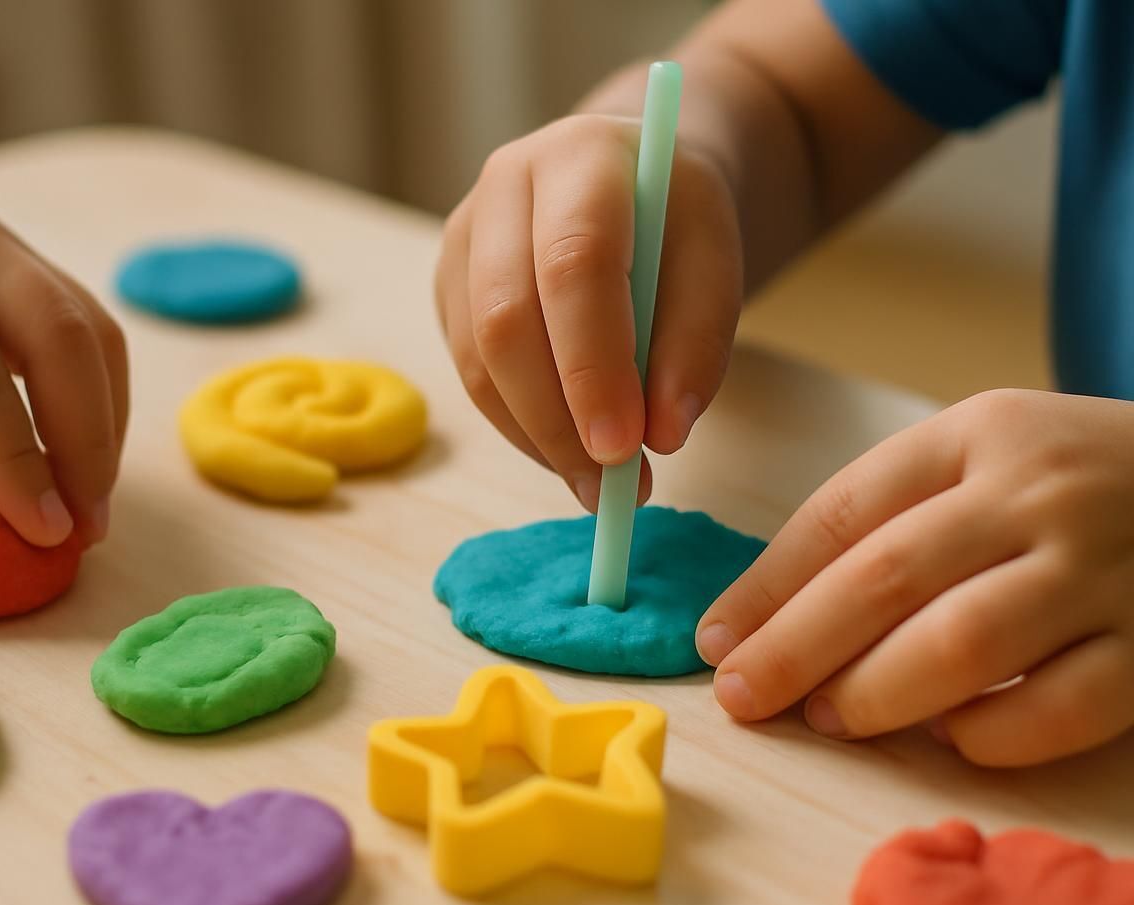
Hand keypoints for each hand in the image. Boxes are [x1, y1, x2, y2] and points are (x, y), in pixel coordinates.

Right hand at [434, 113, 741, 509]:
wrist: (632, 183)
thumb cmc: (677, 222)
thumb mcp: (718, 260)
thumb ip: (699, 341)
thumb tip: (661, 435)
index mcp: (580, 158)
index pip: (573, 266)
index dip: (595, 364)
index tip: (627, 447)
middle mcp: (504, 187)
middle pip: (506, 318)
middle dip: (558, 417)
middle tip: (612, 484)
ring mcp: (463, 237)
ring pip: (478, 358)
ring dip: (538, 436)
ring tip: (600, 484)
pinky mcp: (448, 287)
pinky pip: (471, 375)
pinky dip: (521, 427)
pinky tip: (568, 451)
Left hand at [698, 389, 1133, 765]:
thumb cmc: (1079, 481)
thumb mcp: (987, 458)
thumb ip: (891, 518)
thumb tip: (763, 620)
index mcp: (979, 433)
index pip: (843, 511)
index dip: (765, 587)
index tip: (713, 642)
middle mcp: (1041, 491)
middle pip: (885, 578)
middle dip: (793, 648)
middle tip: (743, 698)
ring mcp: (1108, 568)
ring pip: (963, 645)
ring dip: (876, 694)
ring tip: (829, 718)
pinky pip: (1057, 708)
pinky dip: (988, 735)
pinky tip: (950, 737)